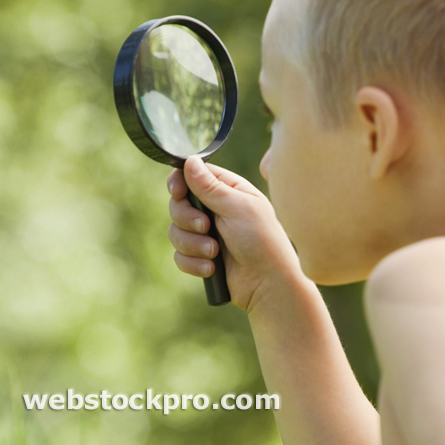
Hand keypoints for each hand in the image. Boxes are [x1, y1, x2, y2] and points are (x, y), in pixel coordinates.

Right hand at [167, 156, 301, 310]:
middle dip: (187, 219)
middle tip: (205, 227)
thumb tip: (189, 160)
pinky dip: (193, 263)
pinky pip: (179, 255)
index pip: (191, 176)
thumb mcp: (237, 207)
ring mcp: (206, 234)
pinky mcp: (200, 257)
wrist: (268, 284)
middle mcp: (214, 210)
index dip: (179, 183)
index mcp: (227, 190)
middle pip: (177, 204)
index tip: (178, 193)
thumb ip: (210, 186)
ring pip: (175, 231)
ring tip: (214, 253)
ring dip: (192, 244)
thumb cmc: (262, 241)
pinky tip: (211, 268)